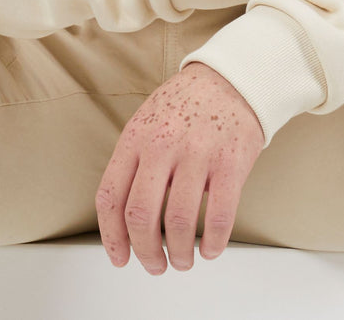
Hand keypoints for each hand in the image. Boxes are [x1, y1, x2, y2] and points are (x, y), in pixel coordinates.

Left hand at [96, 62, 262, 273]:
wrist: (232, 78)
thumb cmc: (186, 105)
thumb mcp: (147, 122)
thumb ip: (133, 164)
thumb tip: (124, 221)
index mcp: (135, 138)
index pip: (111, 197)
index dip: (112, 237)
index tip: (120, 257)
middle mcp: (162, 145)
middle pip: (141, 217)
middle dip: (145, 253)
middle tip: (154, 265)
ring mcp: (197, 153)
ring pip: (180, 223)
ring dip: (179, 254)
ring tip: (182, 260)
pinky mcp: (230, 163)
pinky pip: (219, 217)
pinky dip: (213, 243)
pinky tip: (210, 249)